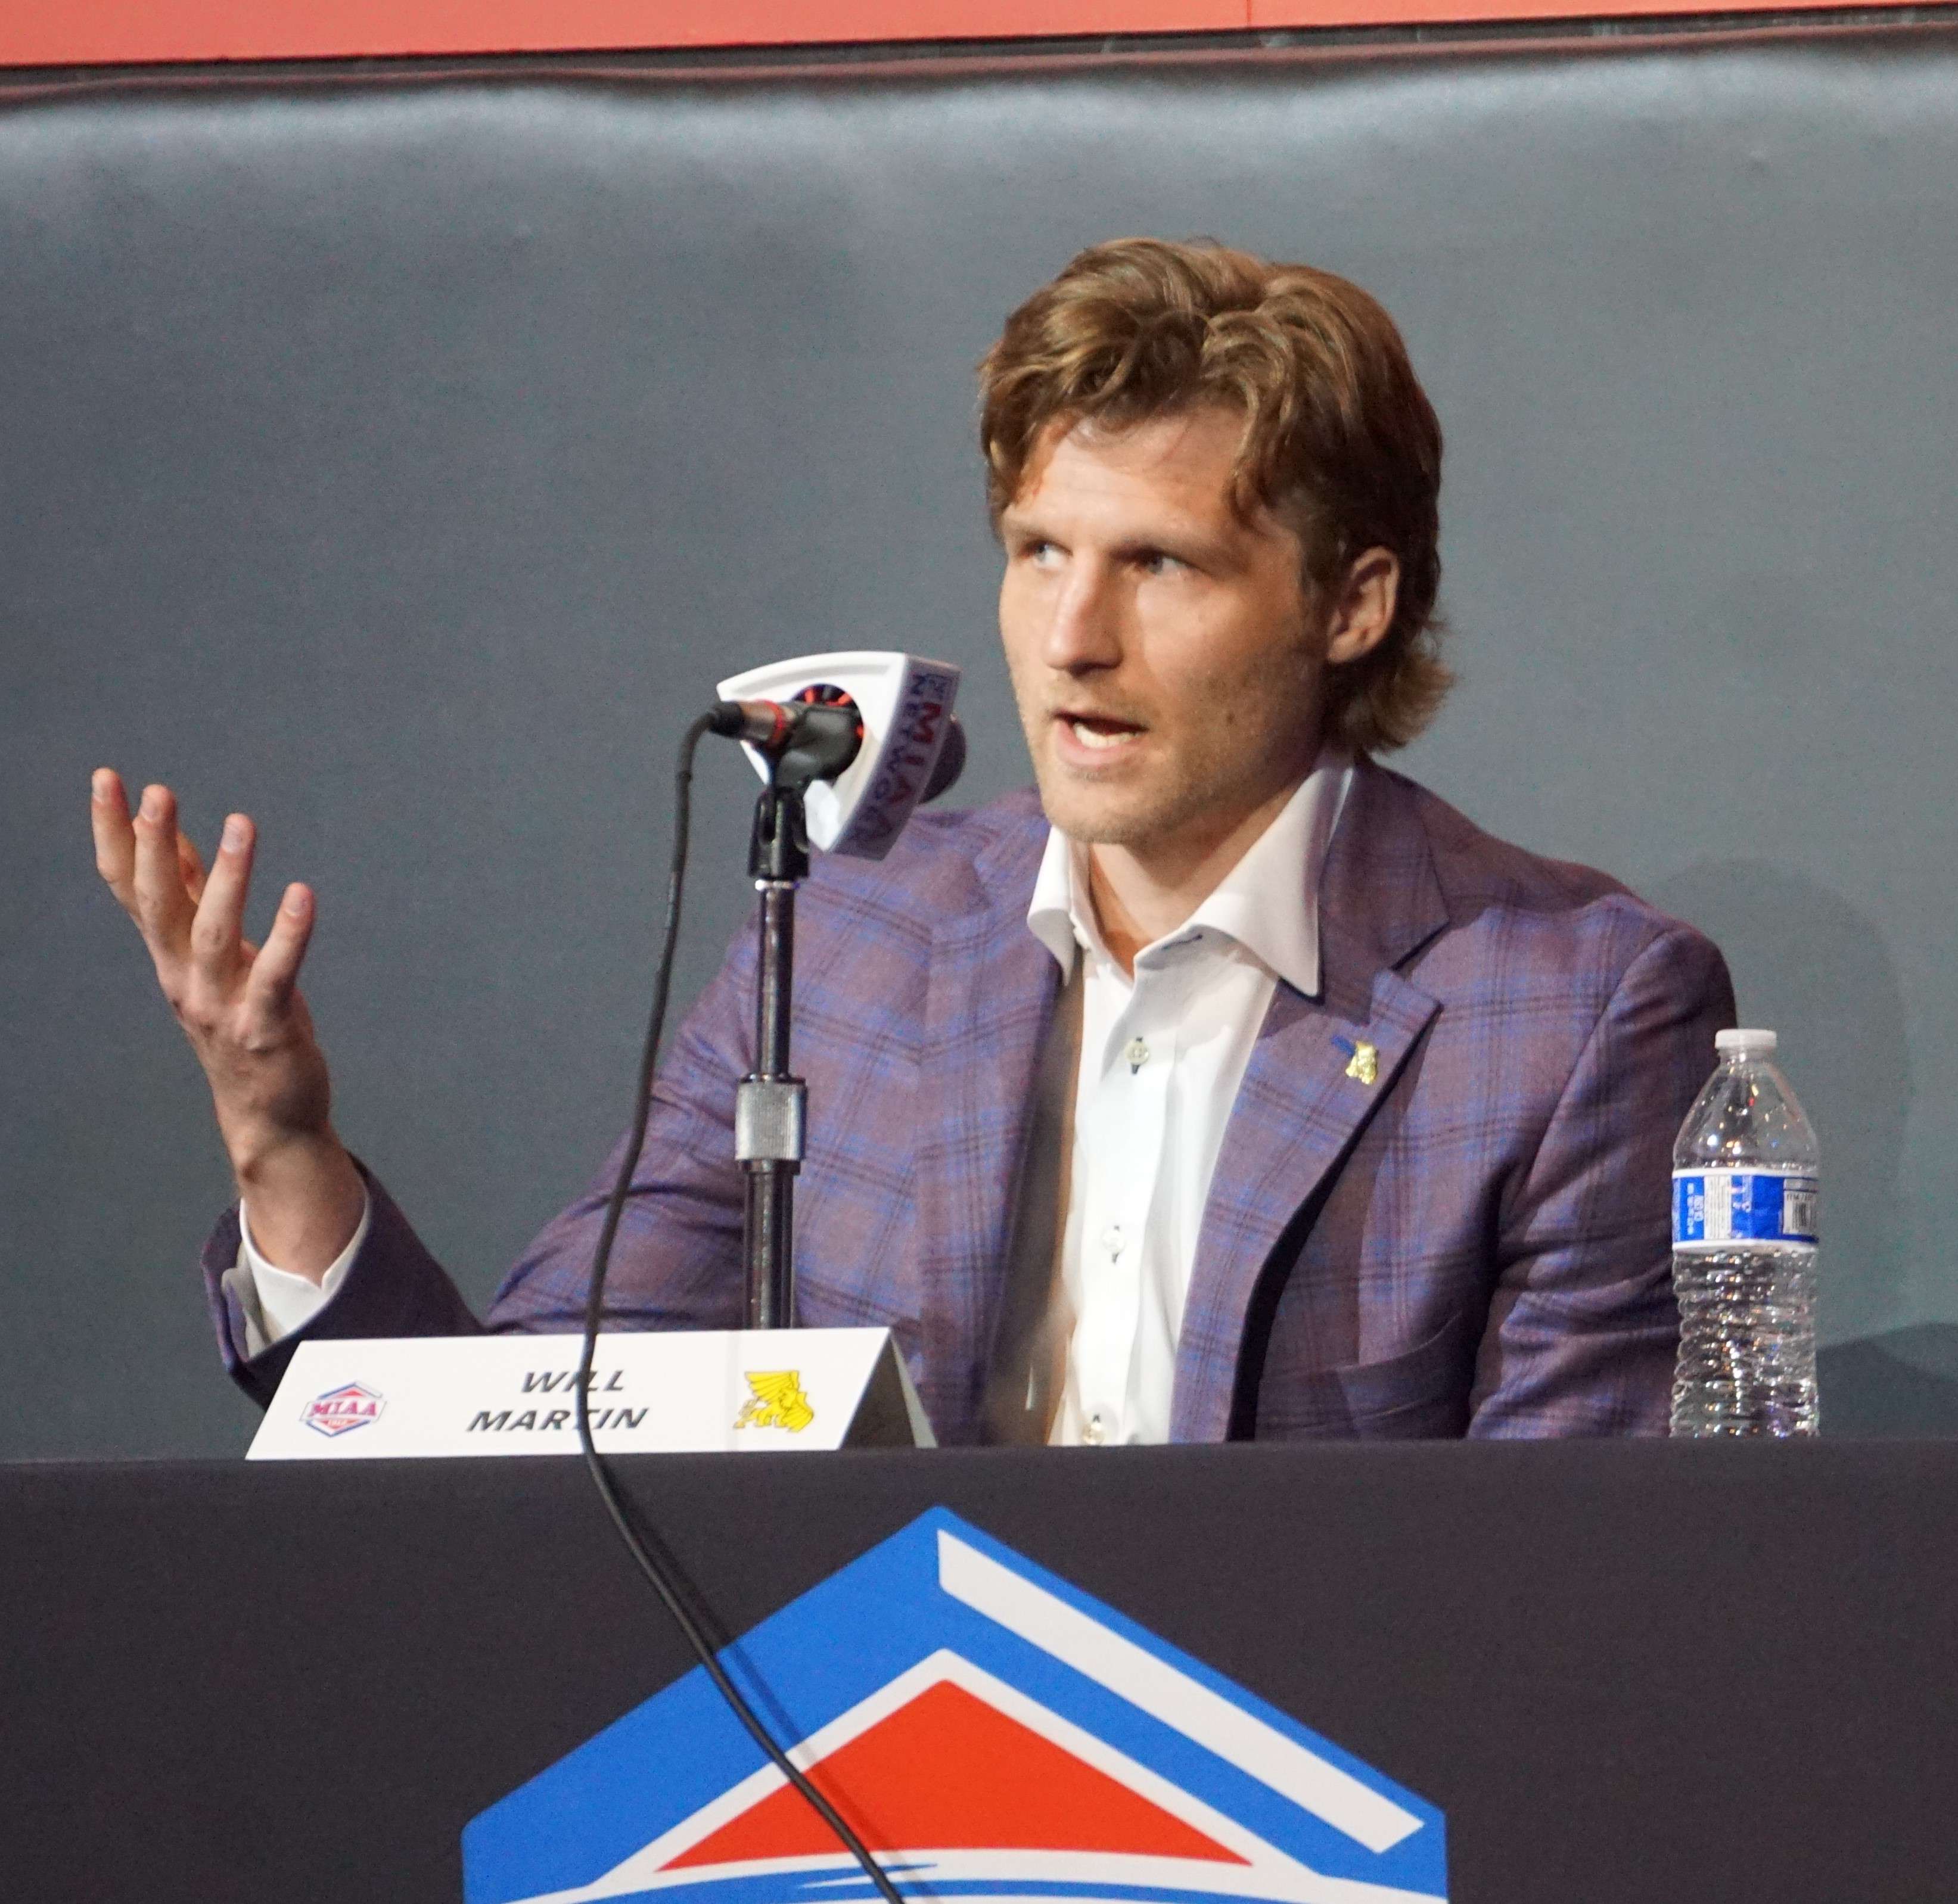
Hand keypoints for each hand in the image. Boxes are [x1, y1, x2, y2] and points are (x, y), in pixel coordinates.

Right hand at [91, 770, 364, 1280]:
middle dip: (154, 849)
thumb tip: (179, 840)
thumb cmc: (243, 1022)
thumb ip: (193, 900)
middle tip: (157, 792)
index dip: (115, 834)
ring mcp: (221, 1006)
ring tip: (241, 823)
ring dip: (226, 878)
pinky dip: (290, 935)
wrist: (267, 1114)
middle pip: (160, 906)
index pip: (128, 887)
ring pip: (215, 935)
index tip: (107, 778)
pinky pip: (276, 976)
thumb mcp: (212, 957)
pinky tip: (302, 893)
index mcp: (168, 956)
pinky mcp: (267, 1029)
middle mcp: (183, 979)